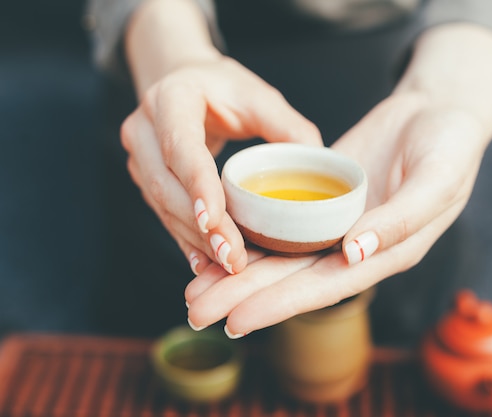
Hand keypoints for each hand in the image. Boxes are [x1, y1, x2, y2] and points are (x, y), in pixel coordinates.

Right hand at [120, 57, 321, 275]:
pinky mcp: (143, 177)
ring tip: (228, 264)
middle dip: (200, 227)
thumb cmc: (225, 89)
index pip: (181, 145)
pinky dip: (186, 240)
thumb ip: (289, 127)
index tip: (212, 220)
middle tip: (233, 257)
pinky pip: (162, 214)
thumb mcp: (259, 97)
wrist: (184, 83)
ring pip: (162, 205)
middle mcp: (145, 126)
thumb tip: (321, 165)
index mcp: (172, 97)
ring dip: (195, 239)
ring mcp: (137, 154)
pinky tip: (206, 264)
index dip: (197, 184)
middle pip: (167, 184)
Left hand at [184, 92, 490, 335]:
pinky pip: (284, 219)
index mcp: (388, 251)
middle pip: (293, 278)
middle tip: (195, 311)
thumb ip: (403, 218)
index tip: (238, 320)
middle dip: (244, 296)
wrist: (438, 109)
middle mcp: (357, 246)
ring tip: (195, 287)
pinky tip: (222, 239)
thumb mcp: (439, 178)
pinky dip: (253, 233)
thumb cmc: (451, 144)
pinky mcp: (323, 199)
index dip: (282, 305)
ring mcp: (338, 224)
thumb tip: (355, 252)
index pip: (326, 287)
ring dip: (238, 272)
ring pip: (281, 254)